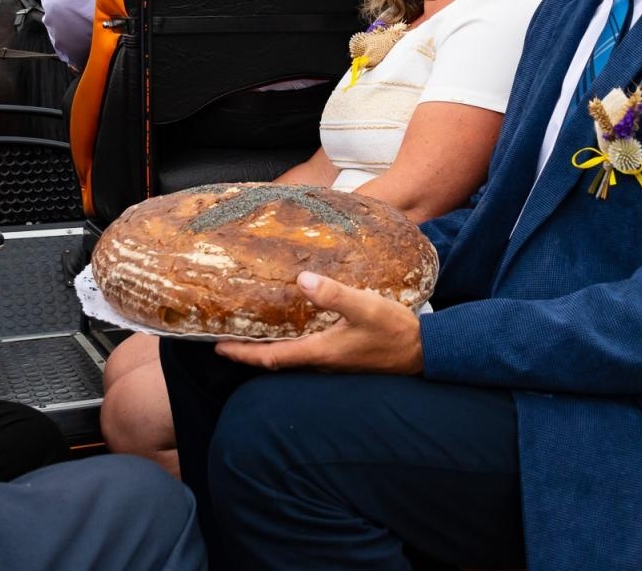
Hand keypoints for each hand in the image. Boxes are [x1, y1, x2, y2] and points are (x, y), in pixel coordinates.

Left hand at [214, 271, 423, 373]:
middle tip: (227, 340)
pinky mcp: (345, 359)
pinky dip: (292, 345)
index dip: (242, 354)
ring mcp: (334, 363)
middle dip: (250, 353)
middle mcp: (322, 363)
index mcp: (320, 352)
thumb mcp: (365, 307)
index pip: (271, 358)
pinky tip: (295, 329)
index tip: (218, 347)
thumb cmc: (395, 331)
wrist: (424, 352)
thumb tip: (303, 279)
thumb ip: (334, 294)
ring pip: (292, 359)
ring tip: (253, 333)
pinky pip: (308, 354)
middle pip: (277, 361)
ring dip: (270, 349)